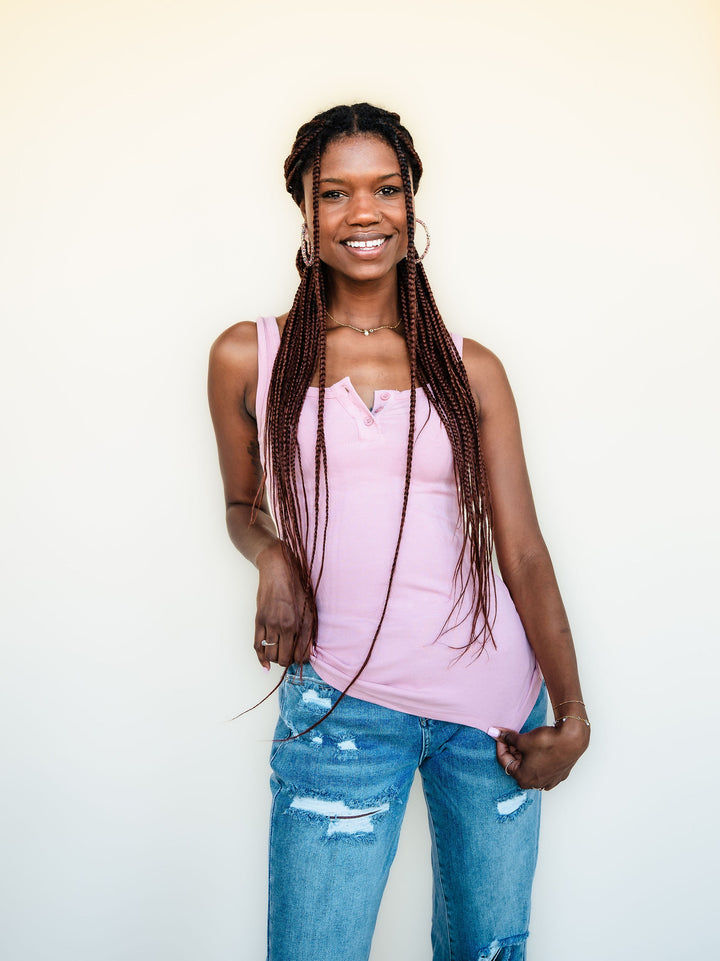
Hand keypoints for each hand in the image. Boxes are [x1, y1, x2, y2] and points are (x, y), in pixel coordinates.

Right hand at [253, 542, 313, 669]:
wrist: (277, 569)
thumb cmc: (296, 586)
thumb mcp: (309, 608)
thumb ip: (309, 630)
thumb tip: (309, 651)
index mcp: (300, 623)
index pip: (301, 656)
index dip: (302, 660)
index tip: (302, 657)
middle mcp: (285, 626)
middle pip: (285, 658)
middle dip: (288, 661)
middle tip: (291, 656)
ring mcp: (270, 624)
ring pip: (271, 655)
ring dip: (276, 659)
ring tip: (280, 654)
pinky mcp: (259, 620)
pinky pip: (257, 646)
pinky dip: (261, 659)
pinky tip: (265, 665)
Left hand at [493, 719, 589, 790]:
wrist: (572, 739)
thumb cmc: (547, 742)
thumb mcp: (522, 739)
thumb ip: (507, 738)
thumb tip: (494, 732)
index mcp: (524, 779)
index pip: (504, 761)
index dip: (501, 745)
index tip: (500, 734)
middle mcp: (536, 784)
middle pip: (518, 765)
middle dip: (513, 749)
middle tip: (511, 735)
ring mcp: (550, 780)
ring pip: (530, 767)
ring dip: (524, 754)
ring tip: (524, 739)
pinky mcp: (559, 774)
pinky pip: (543, 767)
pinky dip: (537, 758)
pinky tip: (537, 747)